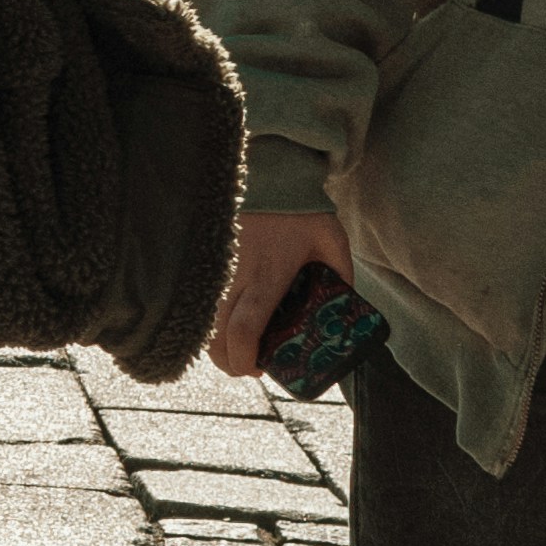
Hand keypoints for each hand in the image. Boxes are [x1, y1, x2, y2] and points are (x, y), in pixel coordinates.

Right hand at [205, 207, 339, 381]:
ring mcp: (219, 268)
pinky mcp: (209, 261)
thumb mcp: (333, 244)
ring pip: (203, 322)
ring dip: (216, 343)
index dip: (245, 359)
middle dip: (228, 362)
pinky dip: (208, 320)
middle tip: (248, 366)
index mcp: (268, 277)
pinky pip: (200, 301)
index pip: (245, 331)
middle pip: (215, 337)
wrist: (271, 176)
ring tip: (237, 346)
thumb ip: (342, 278)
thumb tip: (345, 310)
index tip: (258, 369)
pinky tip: (225, 321)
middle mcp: (237, 276)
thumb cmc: (304, 211)